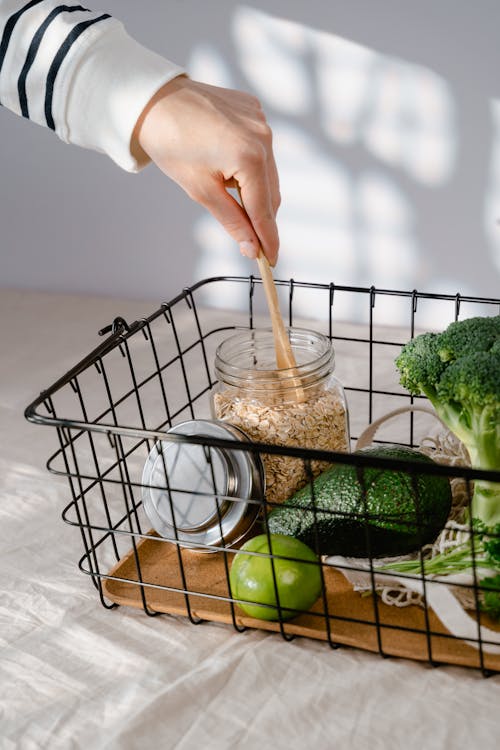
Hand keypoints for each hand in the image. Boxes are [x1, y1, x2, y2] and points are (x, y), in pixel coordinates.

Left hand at [131, 77, 279, 265]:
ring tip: (224, 188)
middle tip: (250, 242)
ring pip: (268, 172)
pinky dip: (249, 164)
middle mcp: (263, 136)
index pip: (265, 210)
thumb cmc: (171, 144)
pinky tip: (225, 161)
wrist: (153, 101)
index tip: (271, 262)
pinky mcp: (254, 110)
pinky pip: (261, 148)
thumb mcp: (201, 191)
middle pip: (271, 193)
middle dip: (261, 218)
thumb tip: (252, 249)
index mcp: (250, 157)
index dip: (269, 239)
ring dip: (254, 191)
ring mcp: (261, 120)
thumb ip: (233, 222)